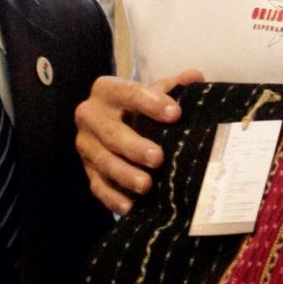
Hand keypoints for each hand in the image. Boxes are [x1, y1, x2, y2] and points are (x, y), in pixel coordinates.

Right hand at [74, 69, 202, 214]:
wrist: (113, 120)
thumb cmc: (139, 105)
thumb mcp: (154, 91)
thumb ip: (174, 85)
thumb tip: (195, 76)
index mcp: (106, 90)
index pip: (128, 93)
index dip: (151, 103)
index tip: (175, 114)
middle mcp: (89, 115)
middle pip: (110, 132)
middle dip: (133, 146)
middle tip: (158, 158)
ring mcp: (86, 145)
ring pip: (103, 161)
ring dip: (124, 174)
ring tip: (147, 185)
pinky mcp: (88, 170)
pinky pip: (97, 186)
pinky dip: (112, 198)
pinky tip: (130, 207)